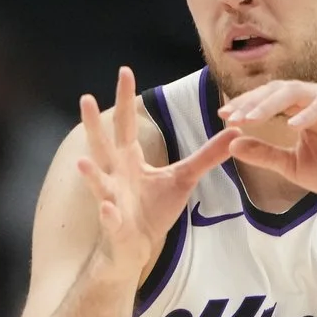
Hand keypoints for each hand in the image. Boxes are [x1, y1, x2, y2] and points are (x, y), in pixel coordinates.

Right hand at [75, 67, 240, 282]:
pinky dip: (108, 214)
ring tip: (82, 161)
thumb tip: (233, 133)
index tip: (124, 71)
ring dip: (91, 172)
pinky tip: (107, 209)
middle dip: (94, 124)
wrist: (137, 245)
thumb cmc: (153, 209)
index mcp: (129, 160)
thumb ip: (206, 156)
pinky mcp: (116, 224)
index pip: (126, 125)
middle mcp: (116, 174)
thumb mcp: (183, 178)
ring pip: (98, 182)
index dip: (125, 99)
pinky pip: (110, 218)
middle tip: (85, 99)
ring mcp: (112, 198)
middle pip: (104, 145)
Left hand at [217, 80, 316, 197]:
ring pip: (295, 91)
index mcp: (299, 110)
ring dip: (270, 103)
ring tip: (250, 118)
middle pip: (276, 90)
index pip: (267, 99)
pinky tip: (290, 126)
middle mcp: (312, 100)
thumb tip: (232, 144)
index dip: (245, 106)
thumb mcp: (292, 166)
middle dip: (250, 102)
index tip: (224, 117)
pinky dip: (307, 113)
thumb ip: (265, 154)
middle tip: (230, 116)